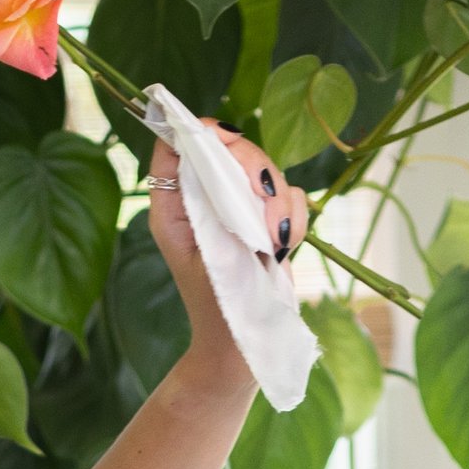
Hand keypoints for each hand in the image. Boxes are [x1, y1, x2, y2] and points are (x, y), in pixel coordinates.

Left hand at [149, 121, 310, 371]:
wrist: (238, 336)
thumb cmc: (202, 291)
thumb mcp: (173, 232)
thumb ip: (172, 182)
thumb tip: (184, 138)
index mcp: (186, 192)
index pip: (198, 137)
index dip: (213, 133)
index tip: (227, 143)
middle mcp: (218, 194)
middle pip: (241, 148)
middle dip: (254, 168)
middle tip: (258, 197)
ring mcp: (250, 208)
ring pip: (273, 173)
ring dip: (276, 203)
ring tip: (269, 238)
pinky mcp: (277, 223)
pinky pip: (295, 199)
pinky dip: (293, 221)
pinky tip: (281, 247)